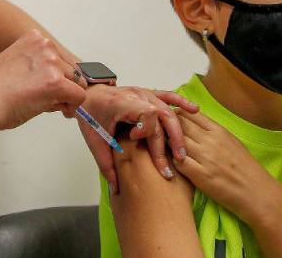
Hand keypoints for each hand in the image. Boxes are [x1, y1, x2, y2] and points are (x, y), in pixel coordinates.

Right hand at [0, 30, 87, 129]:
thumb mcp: (15, 64)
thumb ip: (36, 66)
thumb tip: (55, 78)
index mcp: (34, 38)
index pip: (59, 58)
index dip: (54, 77)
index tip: (41, 87)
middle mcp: (45, 46)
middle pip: (71, 71)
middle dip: (61, 87)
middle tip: (41, 99)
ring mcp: (52, 64)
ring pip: (76, 84)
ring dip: (64, 97)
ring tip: (40, 103)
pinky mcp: (58, 83)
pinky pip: (79, 97)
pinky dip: (70, 107)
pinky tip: (50, 109)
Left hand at [79, 85, 198, 194]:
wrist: (86, 96)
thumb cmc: (90, 115)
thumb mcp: (94, 141)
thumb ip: (106, 164)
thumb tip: (116, 188)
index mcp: (121, 104)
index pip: (145, 114)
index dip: (145, 130)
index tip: (135, 140)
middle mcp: (136, 96)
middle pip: (161, 118)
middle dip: (167, 143)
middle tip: (171, 166)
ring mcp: (144, 93)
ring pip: (168, 111)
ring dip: (177, 133)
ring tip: (182, 154)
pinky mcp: (148, 93)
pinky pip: (168, 96)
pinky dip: (181, 102)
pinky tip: (194, 110)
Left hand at [172, 110, 281, 224]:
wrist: (257, 193)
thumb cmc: (244, 168)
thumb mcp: (231, 141)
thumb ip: (211, 131)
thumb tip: (191, 120)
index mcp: (219, 131)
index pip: (189, 114)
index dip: (175, 116)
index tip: (168, 122)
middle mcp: (211, 141)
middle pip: (179, 125)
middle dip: (167, 128)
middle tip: (160, 134)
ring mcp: (206, 158)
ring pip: (175, 142)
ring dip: (167, 144)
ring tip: (164, 149)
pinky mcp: (201, 175)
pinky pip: (177, 162)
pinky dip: (172, 161)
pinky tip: (172, 164)